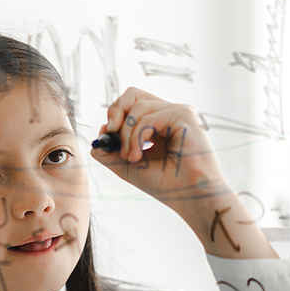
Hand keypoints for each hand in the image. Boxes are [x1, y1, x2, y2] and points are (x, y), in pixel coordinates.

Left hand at [91, 87, 229, 206]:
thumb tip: (99, 134)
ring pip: (137, 108)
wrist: (189, 196)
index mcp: (157, 123)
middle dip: (115, 112)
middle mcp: (167, 114)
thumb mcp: (128, 165)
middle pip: (132, 94)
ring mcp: (177, 112)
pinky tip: (138, 156)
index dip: (114, 114)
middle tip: (111, 134)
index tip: (108, 135)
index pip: (130, 103)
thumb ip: (110, 150)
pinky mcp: (184, 114)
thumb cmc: (166, 184)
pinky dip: (136, 137)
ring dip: (126, 135)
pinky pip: (148, 117)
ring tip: (131, 157)